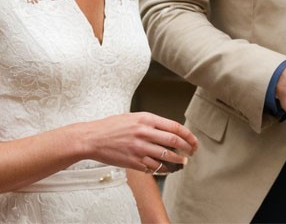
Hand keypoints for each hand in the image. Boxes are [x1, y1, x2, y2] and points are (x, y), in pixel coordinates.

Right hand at [75, 112, 198, 173]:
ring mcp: (139, 148)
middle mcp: (144, 133)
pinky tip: (165, 168)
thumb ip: (151, 122)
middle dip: (187, 148)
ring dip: (177, 160)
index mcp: (146, 119)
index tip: (194, 141)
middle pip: (174, 141)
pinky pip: (153, 166)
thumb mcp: (133, 117)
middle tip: (192, 152)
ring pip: (165, 156)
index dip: (188, 135)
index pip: (175, 127)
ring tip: (182, 162)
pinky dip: (162, 168)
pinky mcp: (133, 161)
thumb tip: (169, 130)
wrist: (91, 138)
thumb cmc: (111, 127)